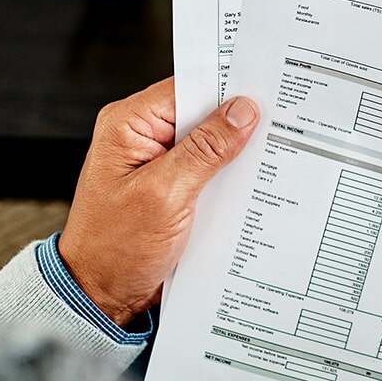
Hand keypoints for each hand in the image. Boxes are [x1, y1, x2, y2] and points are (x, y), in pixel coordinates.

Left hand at [58, 78, 259, 325]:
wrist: (102, 293)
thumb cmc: (115, 247)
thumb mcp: (166, 194)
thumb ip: (205, 150)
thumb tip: (242, 111)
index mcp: (128, 125)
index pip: (187, 87)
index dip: (227, 88)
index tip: (267, 92)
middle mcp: (142, 137)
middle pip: (202, 114)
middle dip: (238, 123)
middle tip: (279, 127)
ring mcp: (159, 163)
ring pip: (210, 144)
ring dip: (237, 155)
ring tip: (269, 159)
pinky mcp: (173, 188)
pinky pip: (209, 171)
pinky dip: (230, 178)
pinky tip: (251, 186)